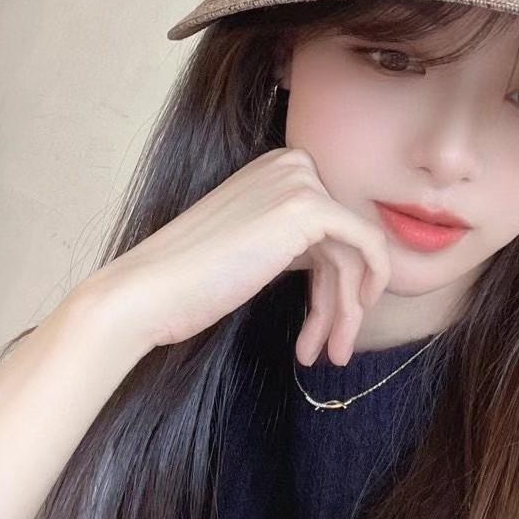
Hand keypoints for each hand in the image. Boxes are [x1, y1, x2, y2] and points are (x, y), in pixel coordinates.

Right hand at [78, 148, 391, 364]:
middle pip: (344, 239)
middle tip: (331, 349)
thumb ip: (297, 243)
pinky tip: (342, 332)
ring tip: (330, 355)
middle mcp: (291, 163)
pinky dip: (369, 284)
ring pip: (354, 251)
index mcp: (277, 168)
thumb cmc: (191, 280)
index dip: (334, 280)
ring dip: (344, 310)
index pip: (330, 225)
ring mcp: (298, 182)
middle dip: (342, 299)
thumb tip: (350, 267)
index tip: (323, 324)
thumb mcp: (257, 246)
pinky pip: (368, 242)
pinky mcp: (307, 206)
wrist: (149, 292)